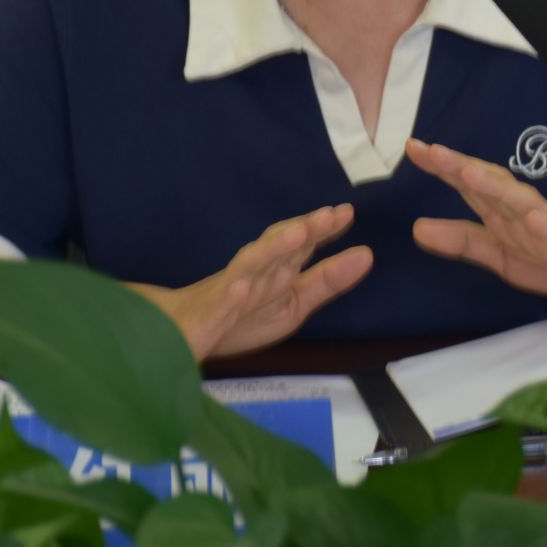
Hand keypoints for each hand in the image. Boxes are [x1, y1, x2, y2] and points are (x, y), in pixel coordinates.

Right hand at [146, 205, 371, 359]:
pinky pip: (217, 303)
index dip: (323, 229)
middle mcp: (254, 272)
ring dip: (272, 249)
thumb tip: (368, 254)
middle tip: (330, 216)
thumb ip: (327, 281)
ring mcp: (228, 290)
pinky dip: (229, 294)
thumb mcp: (293, 304)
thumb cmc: (240, 317)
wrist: (178, 333)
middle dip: (303, 230)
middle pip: (278, 245)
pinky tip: (239, 289)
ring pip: (250, 264)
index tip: (346, 213)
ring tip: (297, 235)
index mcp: (276, 271)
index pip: (301, 244)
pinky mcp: (206, 313)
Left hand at [408, 139, 546, 308]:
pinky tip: (536, 219)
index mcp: (512, 217)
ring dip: (498, 188)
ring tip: (471, 173)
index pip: (475, 187)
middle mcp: (533, 216)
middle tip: (432, 151)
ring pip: (526, 207)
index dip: (445, 168)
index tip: (414, 147)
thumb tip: (417, 228)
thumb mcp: (509, 257)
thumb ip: (466, 241)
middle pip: (495, 187)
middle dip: (463, 168)